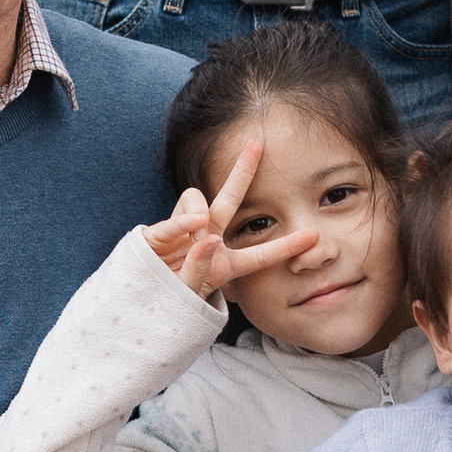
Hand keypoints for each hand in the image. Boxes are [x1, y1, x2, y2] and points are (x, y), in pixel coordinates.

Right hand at [143, 133, 316, 300]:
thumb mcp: (191, 295)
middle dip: (243, 170)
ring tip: (192, 242)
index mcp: (224, 264)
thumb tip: (208, 236)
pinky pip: (177, 217)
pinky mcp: (158, 233)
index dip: (286, 246)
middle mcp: (207, 241)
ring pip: (199, 201)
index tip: (314, 236)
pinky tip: (193, 226)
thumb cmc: (170, 304)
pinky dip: (184, 220)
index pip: (260, 254)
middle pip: (230, 199)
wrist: (136, 307)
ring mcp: (184, 234)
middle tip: (257, 144)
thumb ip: (200, 270)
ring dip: (200, 216)